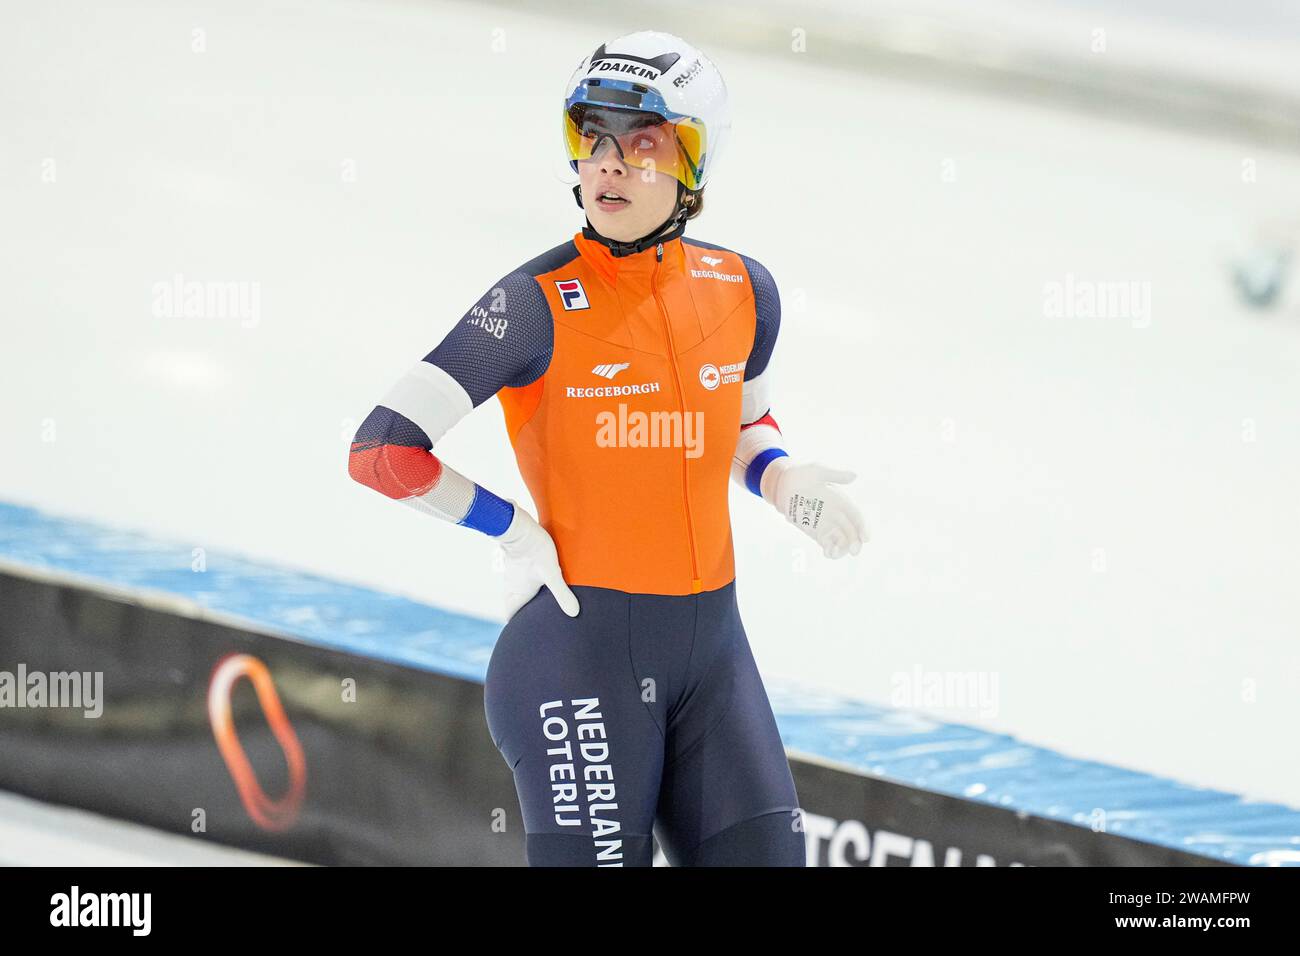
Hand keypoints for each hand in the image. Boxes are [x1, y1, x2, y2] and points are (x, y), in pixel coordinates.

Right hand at [497, 501, 579, 617]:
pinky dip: (528, 584)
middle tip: (539, 619)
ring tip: (544, 601)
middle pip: (515, 604)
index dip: (517, 625)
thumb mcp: (552, 573)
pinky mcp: (518, 562)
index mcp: (518, 593)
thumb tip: (574, 613)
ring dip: (527, 597)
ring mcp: (514, 573)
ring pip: (518, 591)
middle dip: (524, 613)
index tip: (527, 632)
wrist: (518, 525)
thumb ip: (562, 593)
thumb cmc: (534, 549)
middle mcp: (513, 585)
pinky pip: (521, 578)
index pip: (511, 615)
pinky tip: (541, 580)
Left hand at [761, 458, 868, 558]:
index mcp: (840, 501)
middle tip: (854, 551)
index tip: (865, 538)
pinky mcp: (815, 531)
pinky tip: (828, 554)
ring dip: (842, 549)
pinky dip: (829, 550)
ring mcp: (826, 524)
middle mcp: (836, 514)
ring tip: (835, 554)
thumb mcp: (818, 471)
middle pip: (850, 532)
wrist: (781, 484)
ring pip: (840, 540)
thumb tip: (854, 476)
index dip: (863, 527)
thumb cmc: (800, 475)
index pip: (856, 516)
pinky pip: (826, 543)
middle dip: (855, 542)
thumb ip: (835, 475)